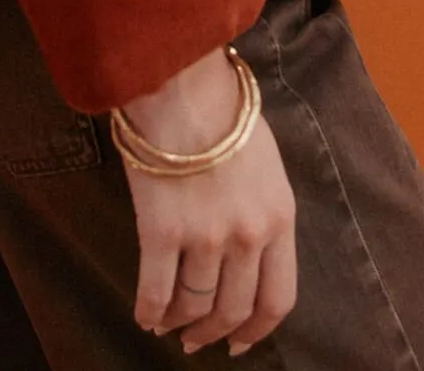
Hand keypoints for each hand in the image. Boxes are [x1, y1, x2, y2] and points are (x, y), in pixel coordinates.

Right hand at [117, 46, 297, 355]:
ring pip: (193, 306)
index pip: (278, 299)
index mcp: (279, 218)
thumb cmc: (223, 110)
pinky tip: (144, 314)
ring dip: (178, 324)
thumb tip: (248, 251)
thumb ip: (264, 208)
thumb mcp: (266, 162)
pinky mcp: (161, 230)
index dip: (257, 330)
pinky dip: (148, 310)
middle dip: (213, 333)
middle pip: (233, 310)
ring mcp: (204, 236)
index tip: (240, 343)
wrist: (183, 82)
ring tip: (167, 325)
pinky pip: (155, 290)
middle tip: (196, 340)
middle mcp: (247, 236)